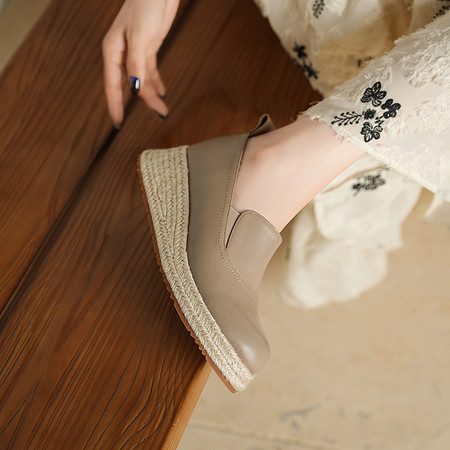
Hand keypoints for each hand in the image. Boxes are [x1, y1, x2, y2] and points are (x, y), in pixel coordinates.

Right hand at [102, 0, 179, 126]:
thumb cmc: (145, 4)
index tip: (118, 122)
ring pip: (142, 80)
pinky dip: (156, 83)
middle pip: (130, 85)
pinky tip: (162, 93)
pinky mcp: (148, 47)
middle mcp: (122, 54)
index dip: (116, 105)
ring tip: (164, 109)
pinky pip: (150, 71)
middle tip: (159, 114)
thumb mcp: (141, 36)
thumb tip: (134, 89)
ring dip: (153, 94)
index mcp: (113, 51)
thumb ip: (137, 64)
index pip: (112, 85)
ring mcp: (135, 51)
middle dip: (143, 102)